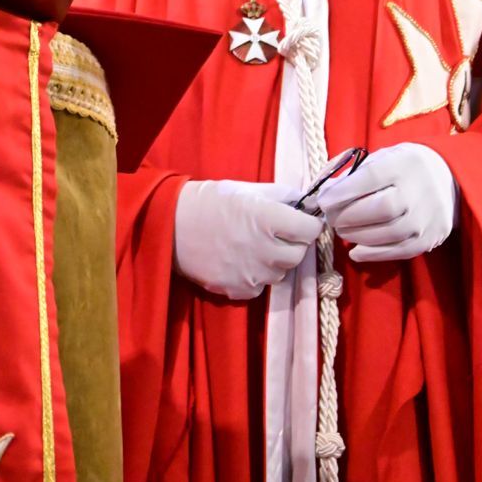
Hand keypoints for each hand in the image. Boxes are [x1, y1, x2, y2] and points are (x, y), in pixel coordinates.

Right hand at [173, 179, 323, 300]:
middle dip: (293, 243)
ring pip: (281, 272)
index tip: (301, 221)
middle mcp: (265, 250)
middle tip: (275, 234)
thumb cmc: (210, 201)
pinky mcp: (238, 291)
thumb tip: (307, 203)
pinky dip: (257, 276)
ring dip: (275, 261)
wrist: (171, 226)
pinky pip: (261, 287)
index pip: (311, 229)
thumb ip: (282, 196)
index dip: (308, 223)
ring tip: (254, 247)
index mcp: (269, 219)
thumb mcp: (247, 190)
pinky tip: (240, 261)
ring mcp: (252, 274)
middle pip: (299, 254)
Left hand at [318, 143, 457, 262]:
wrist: (448, 177)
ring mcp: (428, 216)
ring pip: (388, 233)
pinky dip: (374, 253)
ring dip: (357, 235)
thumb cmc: (403, 166)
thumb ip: (355, 174)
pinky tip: (356, 250)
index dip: (343, 192)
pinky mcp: (431, 237)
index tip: (323, 201)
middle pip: (379, 209)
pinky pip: (400, 251)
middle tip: (331, 218)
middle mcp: (420, 190)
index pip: (370, 178)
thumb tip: (326, 194)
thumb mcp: (382, 158)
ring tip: (342, 230)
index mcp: (404, 163)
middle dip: (347, 216)